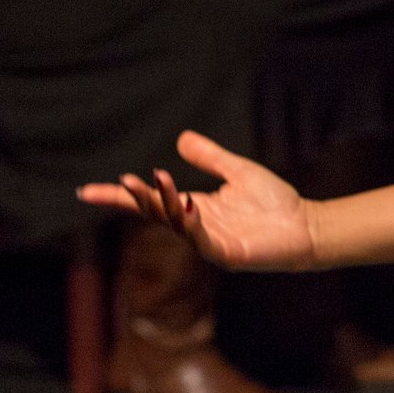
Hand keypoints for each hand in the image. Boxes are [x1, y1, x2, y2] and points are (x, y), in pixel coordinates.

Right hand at [77, 130, 316, 270]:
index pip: (151, 202)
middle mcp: (196, 227)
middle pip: (156, 213)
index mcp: (195, 208)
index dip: (121, 197)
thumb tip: (181, 138)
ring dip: (164, 205)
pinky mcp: (228, 254)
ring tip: (156, 183)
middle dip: (138, 199)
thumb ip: (211, 158)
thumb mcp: (238, 172)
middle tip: (123, 183)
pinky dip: (192, 225)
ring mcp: (210, 243)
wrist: (306, 224)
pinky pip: (202, 240)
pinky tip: (187, 208)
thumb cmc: (274, 202)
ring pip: (176, 224)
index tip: (87, 191)